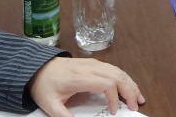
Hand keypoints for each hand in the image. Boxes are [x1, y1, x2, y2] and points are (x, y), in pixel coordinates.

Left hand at [29, 57, 143, 115]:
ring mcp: (93, 63)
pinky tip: (129, 87)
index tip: (113, 112)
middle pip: (117, 76)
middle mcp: (89, 67)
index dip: (114, 98)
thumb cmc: (44, 86)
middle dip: (129, 91)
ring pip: (118, 71)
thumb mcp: (50, 105)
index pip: (106, 84)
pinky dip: (125, 78)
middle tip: (135, 106)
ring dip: (130, 84)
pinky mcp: (94, 63)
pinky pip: (114, 69)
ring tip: (139, 97)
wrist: (37, 68)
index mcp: (80, 77)